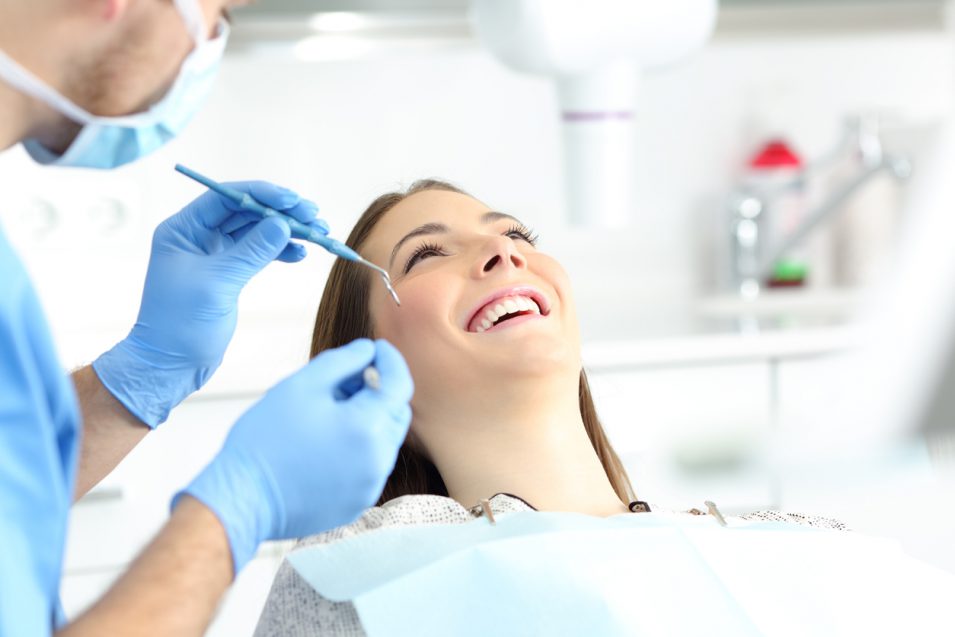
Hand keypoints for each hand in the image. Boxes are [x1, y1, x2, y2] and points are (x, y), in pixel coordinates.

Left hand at [92, 181, 327, 426]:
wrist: (171, 365)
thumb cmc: (179, 325)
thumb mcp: (217, 284)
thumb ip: (251, 251)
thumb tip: (283, 224)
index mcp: (183, 230)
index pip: (227, 198)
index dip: (262, 195)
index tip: (294, 200)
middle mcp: (198, 236)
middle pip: (246, 211)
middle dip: (282, 212)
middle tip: (314, 216)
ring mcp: (214, 254)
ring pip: (257, 231)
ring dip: (288, 230)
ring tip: (319, 233)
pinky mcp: (229, 273)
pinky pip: (260, 252)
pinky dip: (281, 251)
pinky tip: (301, 254)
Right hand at [178, 339, 413, 573]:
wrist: (241, 499)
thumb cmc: (265, 440)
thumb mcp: (302, 385)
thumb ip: (342, 360)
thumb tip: (367, 351)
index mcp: (368, 429)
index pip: (400, 384)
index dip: (390, 360)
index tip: (376, 348)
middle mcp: (378, 461)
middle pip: (396, 414)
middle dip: (379, 391)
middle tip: (345, 381)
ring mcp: (368, 487)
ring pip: (383, 441)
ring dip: (368, 420)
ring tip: (328, 412)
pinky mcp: (356, 504)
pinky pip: (368, 468)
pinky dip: (358, 449)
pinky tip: (325, 442)